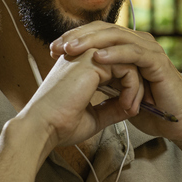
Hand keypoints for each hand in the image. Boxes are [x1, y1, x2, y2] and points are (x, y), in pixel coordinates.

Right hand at [21, 47, 135, 149]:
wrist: (44, 127)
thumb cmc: (61, 124)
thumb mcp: (94, 116)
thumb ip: (113, 108)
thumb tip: (132, 108)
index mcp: (81, 67)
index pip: (116, 68)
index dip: (128, 88)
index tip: (130, 109)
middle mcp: (84, 56)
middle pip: (125, 63)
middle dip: (137, 87)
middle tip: (135, 109)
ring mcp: (88, 54)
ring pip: (130, 63)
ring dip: (137, 89)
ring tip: (131, 109)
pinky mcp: (93, 59)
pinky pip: (127, 68)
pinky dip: (133, 88)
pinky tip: (127, 105)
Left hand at [48, 22, 181, 140]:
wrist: (178, 123)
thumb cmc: (151, 109)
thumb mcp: (118, 92)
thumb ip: (103, 80)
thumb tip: (78, 77)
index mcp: (127, 47)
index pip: (95, 34)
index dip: (73, 39)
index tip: (51, 51)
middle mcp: (138, 43)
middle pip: (103, 30)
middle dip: (77, 37)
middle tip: (57, 46)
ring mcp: (149, 50)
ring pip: (115, 37)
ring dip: (91, 42)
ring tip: (72, 49)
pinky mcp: (157, 61)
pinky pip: (133, 53)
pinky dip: (115, 54)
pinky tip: (98, 58)